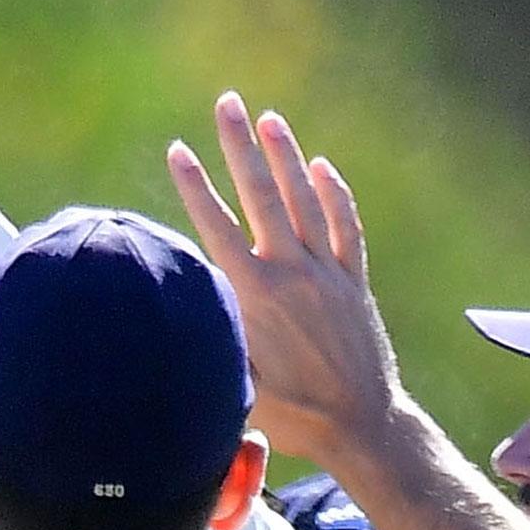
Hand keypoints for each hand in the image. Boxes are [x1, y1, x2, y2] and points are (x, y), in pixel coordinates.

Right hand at [166, 92, 402, 462]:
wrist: (361, 426)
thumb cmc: (291, 417)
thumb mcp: (235, 387)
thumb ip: (208, 344)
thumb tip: (168, 318)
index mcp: (256, 295)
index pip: (218, 226)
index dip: (196, 186)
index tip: (179, 150)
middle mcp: (293, 273)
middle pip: (261, 195)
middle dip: (240, 145)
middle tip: (227, 103)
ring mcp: (328, 274)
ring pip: (306, 200)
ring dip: (287, 156)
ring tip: (271, 117)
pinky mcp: (354, 284)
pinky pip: (345, 227)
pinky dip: (334, 195)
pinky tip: (322, 168)